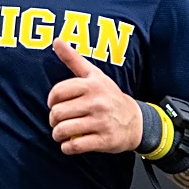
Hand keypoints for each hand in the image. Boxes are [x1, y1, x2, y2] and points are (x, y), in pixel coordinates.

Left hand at [47, 38, 141, 154]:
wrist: (136, 121)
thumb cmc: (109, 96)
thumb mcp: (94, 74)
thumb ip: (73, 59)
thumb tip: (56, 40)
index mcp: (92, 85)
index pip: (58, 93)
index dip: (51, 101)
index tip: (55, 104)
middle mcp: (97, 102)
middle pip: (57, 113)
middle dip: (53, 120)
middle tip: (57, 121)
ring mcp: (101, 122)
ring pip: (63, 130)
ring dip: (57, 134)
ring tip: (60, 133)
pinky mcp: (104, 140)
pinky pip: (75, 146)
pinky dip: (67, 148)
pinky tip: (69, 144)